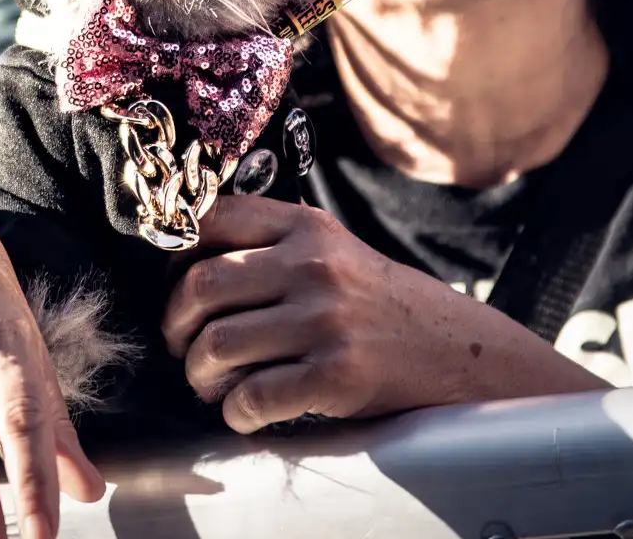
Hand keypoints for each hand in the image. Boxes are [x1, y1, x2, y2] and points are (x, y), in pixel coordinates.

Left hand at [162, 195, 598, 432]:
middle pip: (200, 286)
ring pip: (217, 345)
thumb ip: (272, 243)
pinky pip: (254, 396)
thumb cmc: (378, 303)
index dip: (176, 258)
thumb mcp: (332, 249)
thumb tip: (184, 259)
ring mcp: (325, 320)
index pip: (211, 220)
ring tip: (212, 386)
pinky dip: (235, 412)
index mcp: (306, 227)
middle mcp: (313, 266)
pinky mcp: (337, 374)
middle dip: (176, 327)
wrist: (456, 351)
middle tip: (184, 348)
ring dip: (200, 376)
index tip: (177, 289)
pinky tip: (244, 413)